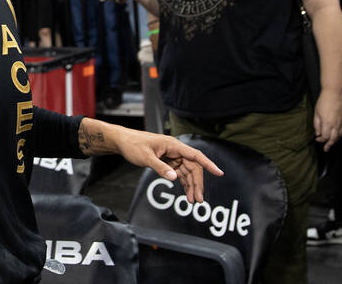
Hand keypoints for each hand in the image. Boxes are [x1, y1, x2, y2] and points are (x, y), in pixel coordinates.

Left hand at [109, 125, 223, 203]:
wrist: (122, 142)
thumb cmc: (133, 145)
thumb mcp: (145, 157)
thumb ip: (160, 167)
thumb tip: (174, 178)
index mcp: (173, 145)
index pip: (195, 155)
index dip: (209, 164)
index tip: (219, 173)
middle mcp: (175, 150)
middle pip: (193, 167)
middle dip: (197, 183)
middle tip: (198, 200)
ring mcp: (172, 156)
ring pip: (187, 172)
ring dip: (191, 186)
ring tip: (192, 201)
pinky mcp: (167, 161)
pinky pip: (180, 173)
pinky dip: (183, 183)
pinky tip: (186, 193)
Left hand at [313, 87, 341, 151]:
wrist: (335, 94)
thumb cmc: (324, 102)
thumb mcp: (316, 113)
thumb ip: (316, 124)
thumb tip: (318, 134)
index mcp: (327, 123)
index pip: (325, 136)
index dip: (321, 140)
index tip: (317, 139)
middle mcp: (336, 124)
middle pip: (334, 139)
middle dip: (329, 145)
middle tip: (326, 149)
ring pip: (340, 135)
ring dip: (335, 140)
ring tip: (331, 143)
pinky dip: (341, 134)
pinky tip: (338, 135)